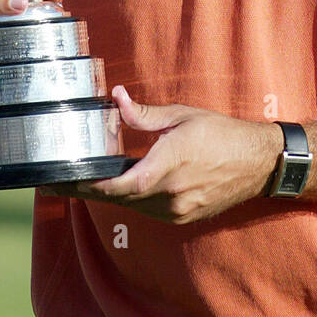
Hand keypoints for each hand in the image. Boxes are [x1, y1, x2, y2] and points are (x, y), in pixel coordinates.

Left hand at [39, 86, 283, 224]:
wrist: (258, 163)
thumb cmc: (222, 134)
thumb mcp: (182, 115)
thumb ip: (145, 114)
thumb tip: (116, 98)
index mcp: (169, 164)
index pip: (119, 185)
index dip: (88, 185)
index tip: (63, 180)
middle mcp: (171, 194)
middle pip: (118, 197)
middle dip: (88, 189)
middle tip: (59, 180)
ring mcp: (177, 210)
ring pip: (131, 206)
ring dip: (108, 195)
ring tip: (81, 182)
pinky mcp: (182, 218)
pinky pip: (146, 210)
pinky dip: (130, 199)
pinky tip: (118, 188)